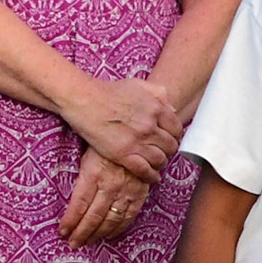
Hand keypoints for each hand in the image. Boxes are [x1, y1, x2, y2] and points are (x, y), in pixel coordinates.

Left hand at [59, 146, 149, 247]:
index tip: (63, 231)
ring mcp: (126, 190)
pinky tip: (109, 235)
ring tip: (87, 242)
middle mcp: (110, 184)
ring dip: (98, 234)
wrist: (135, 136)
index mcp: (94, 173)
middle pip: (93, 216)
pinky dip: (119, 228)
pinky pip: (129, 216)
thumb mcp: (88, 154)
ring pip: (110, 220)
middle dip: (81, 232)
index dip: (70, 221)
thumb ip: (81, 176)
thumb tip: (68, 199)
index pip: (79, 204)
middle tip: (73, 243)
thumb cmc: (107, 143)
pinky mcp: (139, 193)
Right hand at [68, 76, 182, 181]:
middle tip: (163, 152)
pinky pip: (144, 170)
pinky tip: (152, 177)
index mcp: (155, 108)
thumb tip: (172, 109)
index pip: (176, 129)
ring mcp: (137, 141)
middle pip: (170, 146)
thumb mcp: (138, 85)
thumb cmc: (108, 91)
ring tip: (157, 164)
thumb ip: (158, 94)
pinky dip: (151, 176)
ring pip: (160, 159)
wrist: (85, 100)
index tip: (170, 139)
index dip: (175, 136)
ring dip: (160, 164)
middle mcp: (150, 126)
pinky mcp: (123, 154)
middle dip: (169, 150)